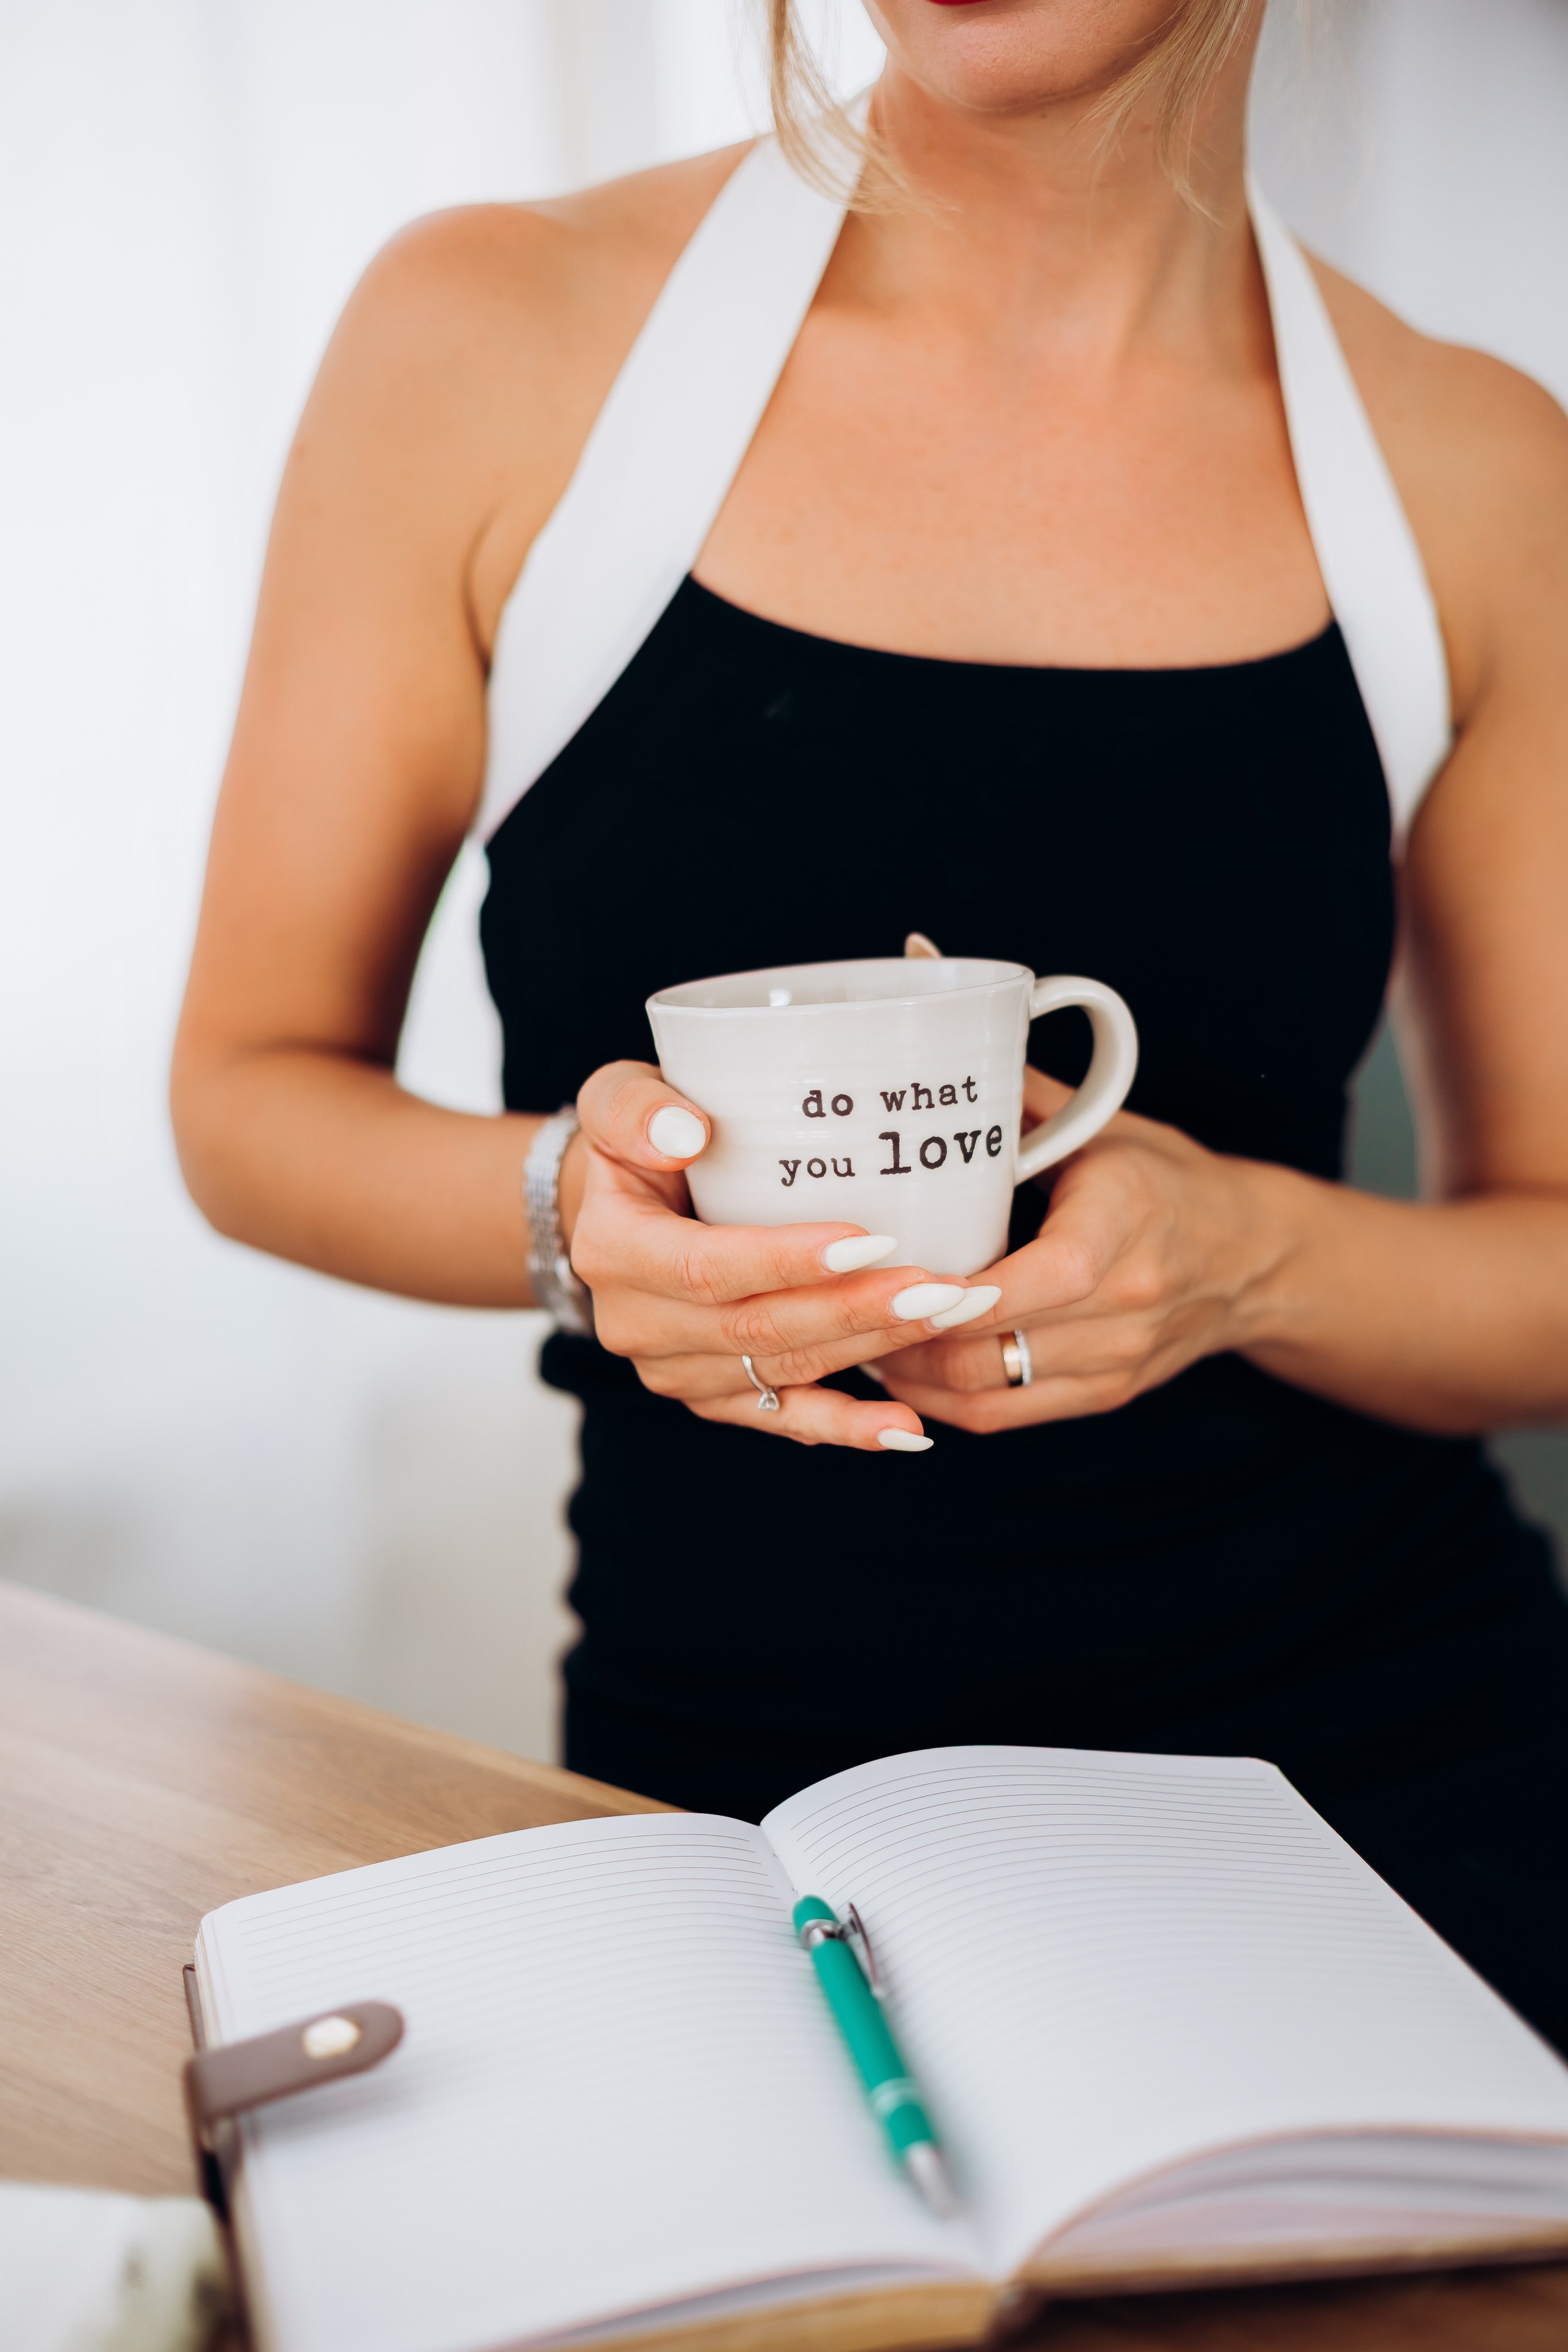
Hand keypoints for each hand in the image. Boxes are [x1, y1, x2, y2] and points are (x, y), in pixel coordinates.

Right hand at [561, 1061, 1002, 1449]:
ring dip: (874, 1350)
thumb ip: (635, 1109)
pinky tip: (907, 1428)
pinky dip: (847, 1426)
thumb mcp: (617, 1099)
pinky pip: (783, 1418)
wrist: (629, 1206)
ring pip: (785, 1370)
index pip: (705, 1268)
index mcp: (611, 1252)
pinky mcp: (712, 1397)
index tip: (871, 1241)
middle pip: (759, 1329)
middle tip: (942, 1287)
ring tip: (952, 1318)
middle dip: (858, 1310)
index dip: (787, 1261)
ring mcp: (676, 1371)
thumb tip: (684, 1133)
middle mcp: (637, 1326)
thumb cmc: (641, 1139)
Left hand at [870, 1068, 1291, 1431]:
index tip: (879, 1273)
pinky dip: (946, 1399)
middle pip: (991, 1346)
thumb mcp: (1106, 1125)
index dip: (948, 1292)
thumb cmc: (1166, 1179)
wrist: (1254, 1257)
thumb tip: (942, 1036)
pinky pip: (1007, 1414)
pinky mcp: (1108, 1393)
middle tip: (839, 1306)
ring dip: (912, 1374)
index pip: (1033, 1278)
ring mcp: (1119, 1357)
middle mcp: (1127, 1300)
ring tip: (858, 1338)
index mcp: (1123, 1223)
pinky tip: (905, 1369)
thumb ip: (1020, 1097)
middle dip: (903, 1336)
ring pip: (989, 1391)